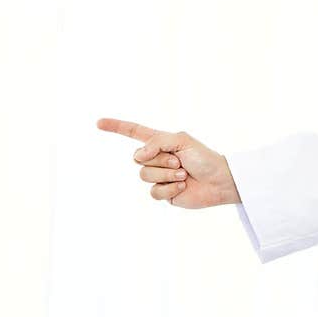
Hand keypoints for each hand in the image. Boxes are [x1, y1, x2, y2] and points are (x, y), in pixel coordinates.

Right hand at [97, 117, 240, 207]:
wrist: (219, 180)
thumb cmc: (204, 158)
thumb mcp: (181, 140)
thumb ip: (157, 142)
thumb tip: (138, 157)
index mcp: (160, 142)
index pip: (133, 132)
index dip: (116, 127)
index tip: (98, 123)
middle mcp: (156, 159)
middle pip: (139, 159)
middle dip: (161, 160)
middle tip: (180, 162)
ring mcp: (159, 176)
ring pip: (144, 176)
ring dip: (166, 174)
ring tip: (183, 174)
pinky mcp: (164, 193)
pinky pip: (154, 192)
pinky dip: (170, 188)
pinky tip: (183, 186)